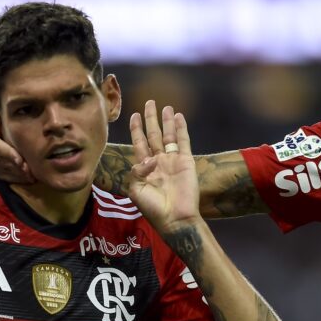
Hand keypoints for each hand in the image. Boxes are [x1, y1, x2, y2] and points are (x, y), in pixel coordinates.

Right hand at [0, 70, 33, 183]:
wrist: (24, 138)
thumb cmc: (13, 117)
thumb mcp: (4, 103)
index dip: (1, 148)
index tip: (18, 158)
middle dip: (8, 161)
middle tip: (27, 167)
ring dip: (11, 171)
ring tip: (29, 173)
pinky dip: (10, 177)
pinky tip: (24, 177)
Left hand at [127, 100, 200, 231]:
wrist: (175, 218)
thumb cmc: (153, 208)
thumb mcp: (136, 190)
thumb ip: (136, 171)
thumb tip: (148, 158)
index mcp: (144, 169)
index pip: (139, 143)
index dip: (136, 129)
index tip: (133, 115)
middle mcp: (158, 162)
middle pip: (153, 135)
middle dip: (151, 119)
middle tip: (149, 102)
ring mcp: (173, 161)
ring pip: (168, 136)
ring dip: (167, 121)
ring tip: (166, 107)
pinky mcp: (186, 161)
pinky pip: (183, 141)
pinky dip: (181, 128)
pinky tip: (179, 116)